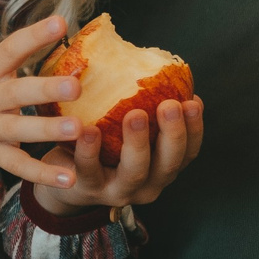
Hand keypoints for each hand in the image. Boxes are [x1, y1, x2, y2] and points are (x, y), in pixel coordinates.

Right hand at [0, 0, 83, 209]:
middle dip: (45, 89)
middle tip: (75, 85)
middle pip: (17, 92)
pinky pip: (18, 166)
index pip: (9, 49)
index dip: (34, 36)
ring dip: (47, 131)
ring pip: (20, 131)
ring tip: (77, 129)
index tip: (61, 22)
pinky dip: (42, 174)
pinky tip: (70, 177)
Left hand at [33, 95, 205, 214]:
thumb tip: (159, 67)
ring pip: (134, 172)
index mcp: (162, 168)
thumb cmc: (105, 148)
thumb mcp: (127, 133)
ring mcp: (118, 190)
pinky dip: (90, 151)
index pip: (188, 151)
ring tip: (134, 114)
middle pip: (168, 164)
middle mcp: (147, 185)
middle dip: (173, 134)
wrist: (64, 182)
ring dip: (137, 142)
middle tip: (169, 104)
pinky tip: (89, 130)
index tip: (193, 101)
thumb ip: (146, 110)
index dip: (194, 128)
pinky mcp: (88, 189)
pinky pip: (89, 171)